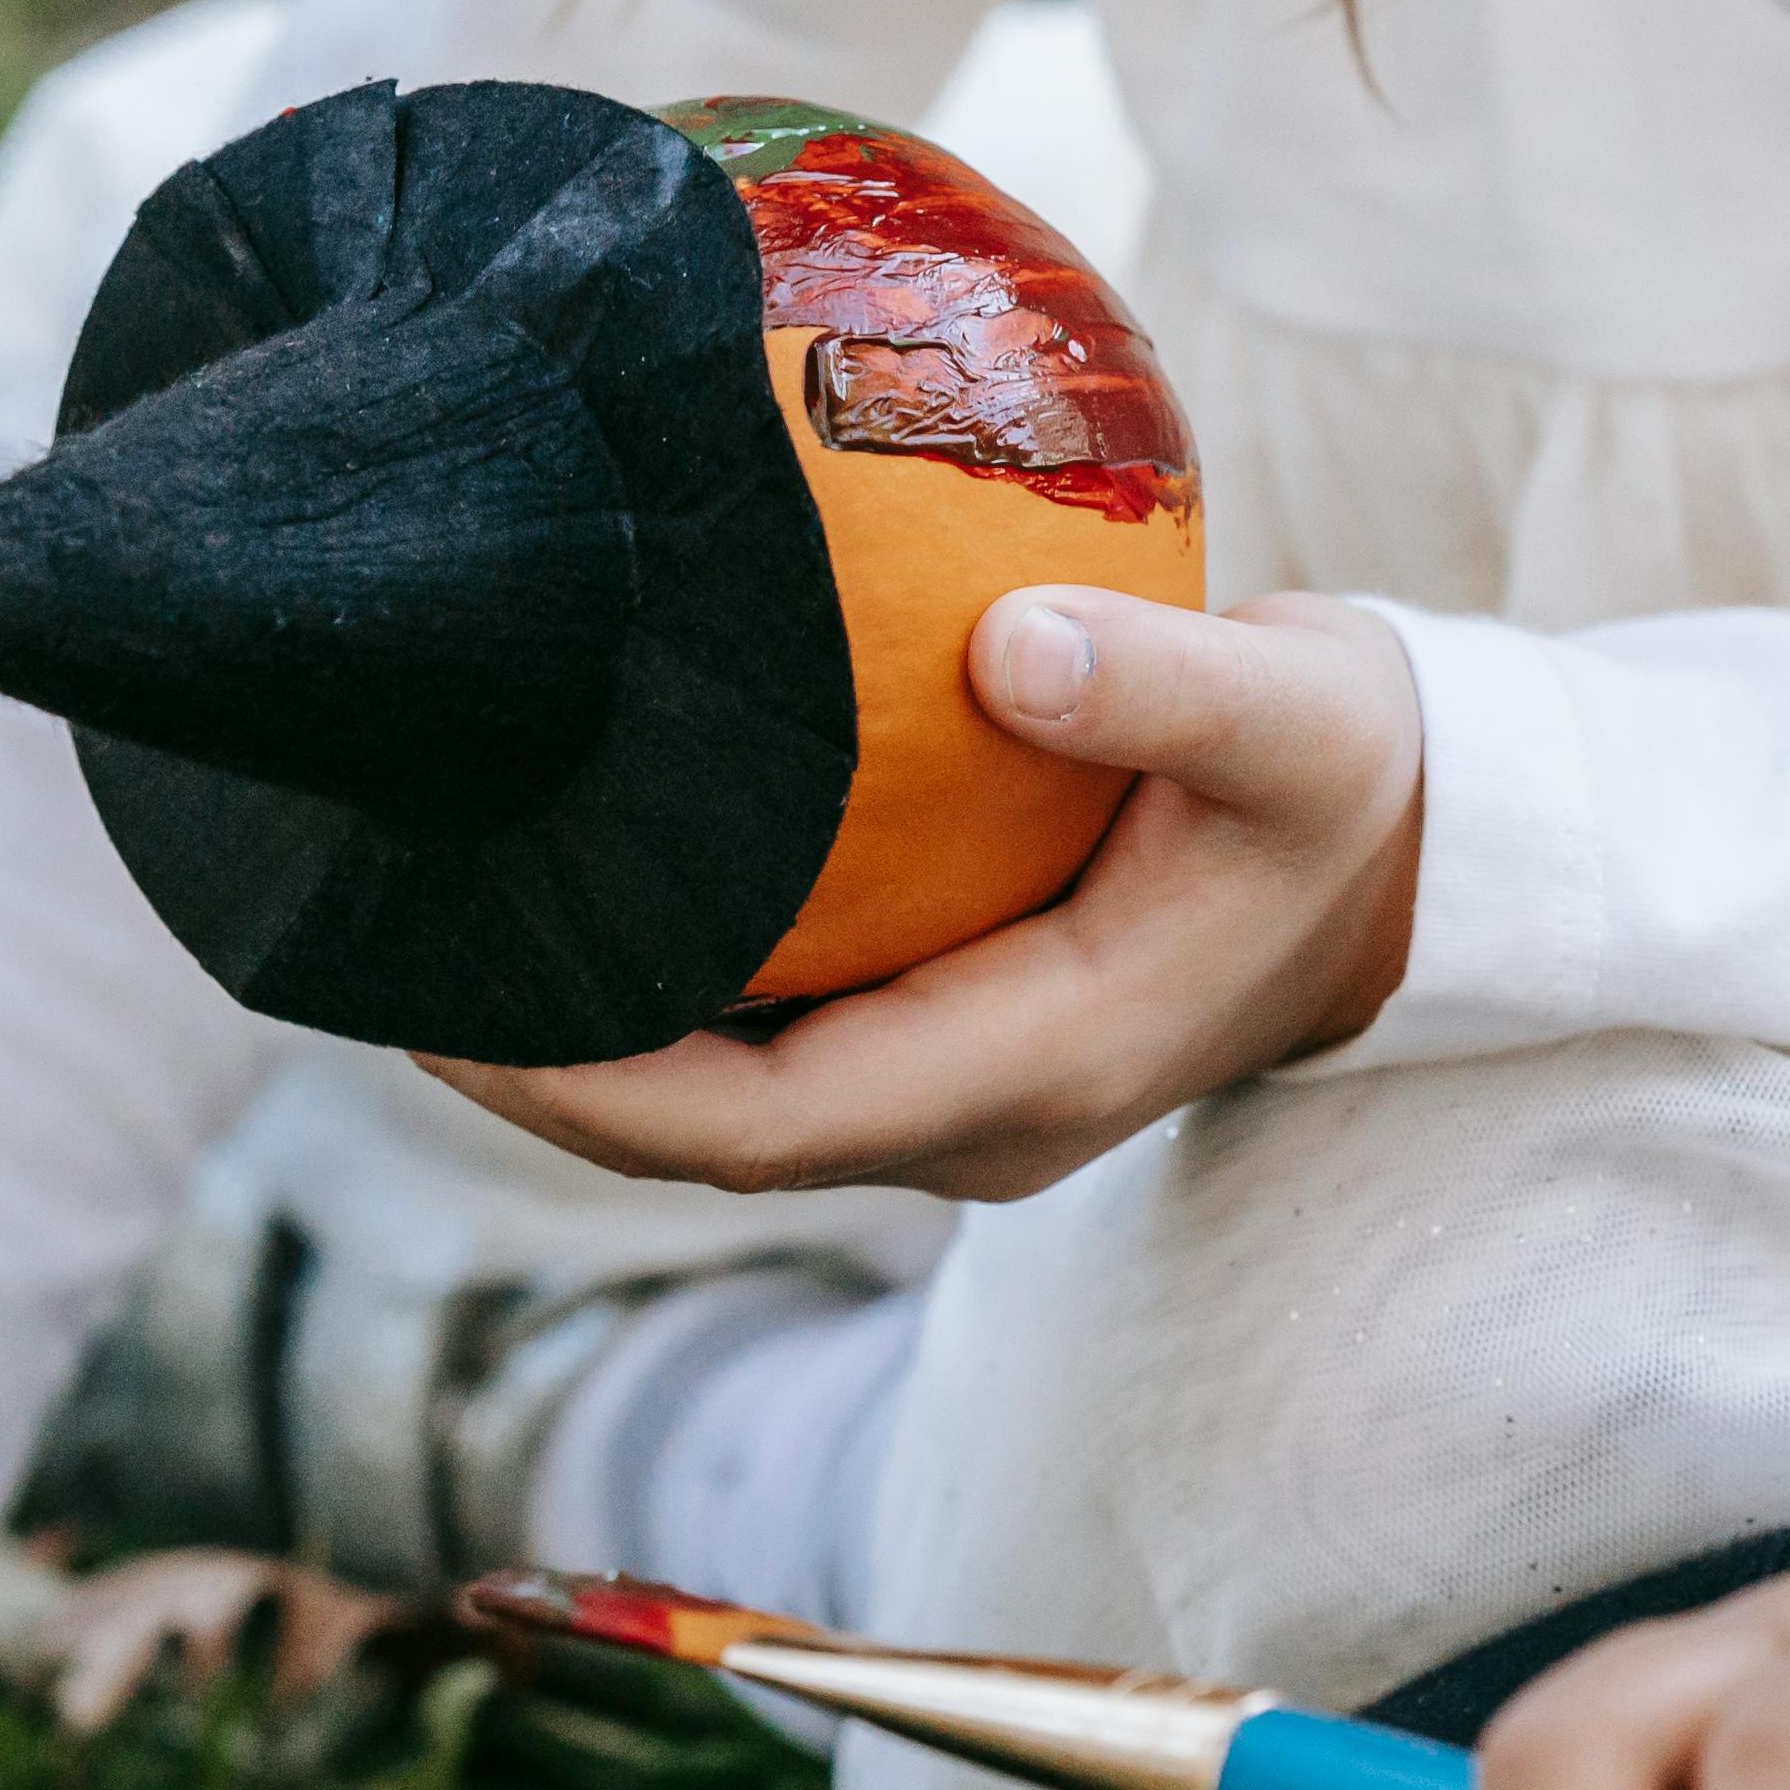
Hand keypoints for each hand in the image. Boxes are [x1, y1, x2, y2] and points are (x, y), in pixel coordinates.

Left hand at [426, 587, 1423, 1202]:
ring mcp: (952, 1092)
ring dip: (575, 1040)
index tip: (449, 1005)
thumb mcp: (1298, 715)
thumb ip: (1164, 688)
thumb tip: (1009, 649)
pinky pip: (757, 1044)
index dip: (591, 1090)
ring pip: (718, 1103)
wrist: (1415, 859)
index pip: (761, 1128)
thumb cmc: (1350, 780)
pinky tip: (559, 888)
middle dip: (532, 1070)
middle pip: (698, 1140)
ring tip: (424, 917)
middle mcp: (977, 1115)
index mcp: (1043, 1069)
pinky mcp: (937, 1037)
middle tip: (373, 945)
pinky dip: (651, 994)